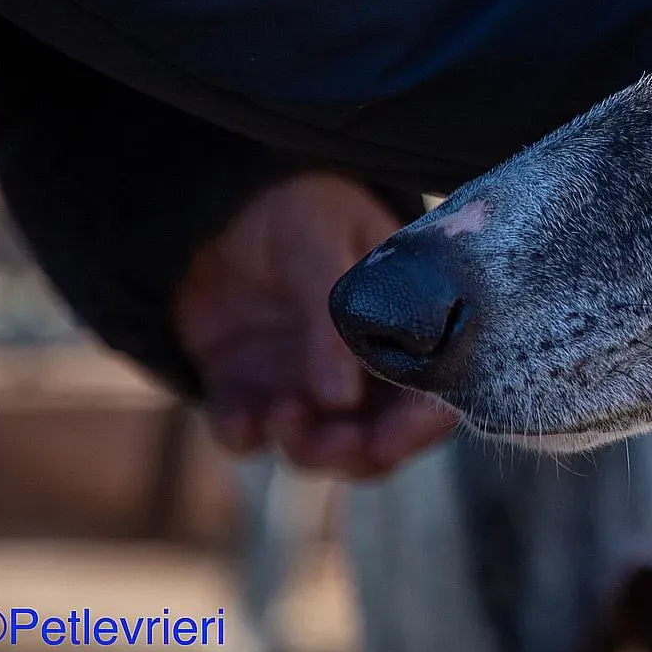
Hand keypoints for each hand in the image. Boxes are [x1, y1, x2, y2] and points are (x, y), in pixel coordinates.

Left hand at [174, 171, 456, 476]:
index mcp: (403, 327)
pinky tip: (240, 413)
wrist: (219, 199)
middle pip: (380, 442)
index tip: (391, 437)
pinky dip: (246, 436)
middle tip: (330, 436)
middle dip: (358, 452)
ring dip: (306, 448)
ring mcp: (303, 383)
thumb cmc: (297, 207)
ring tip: (281, 411)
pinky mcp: (247, 389)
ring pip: (320, 451)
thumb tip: (340, 401)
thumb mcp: (322, 242)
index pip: (432, 393)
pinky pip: (248, 436)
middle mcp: (360, 367)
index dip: (420, 425)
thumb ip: (332, 322)